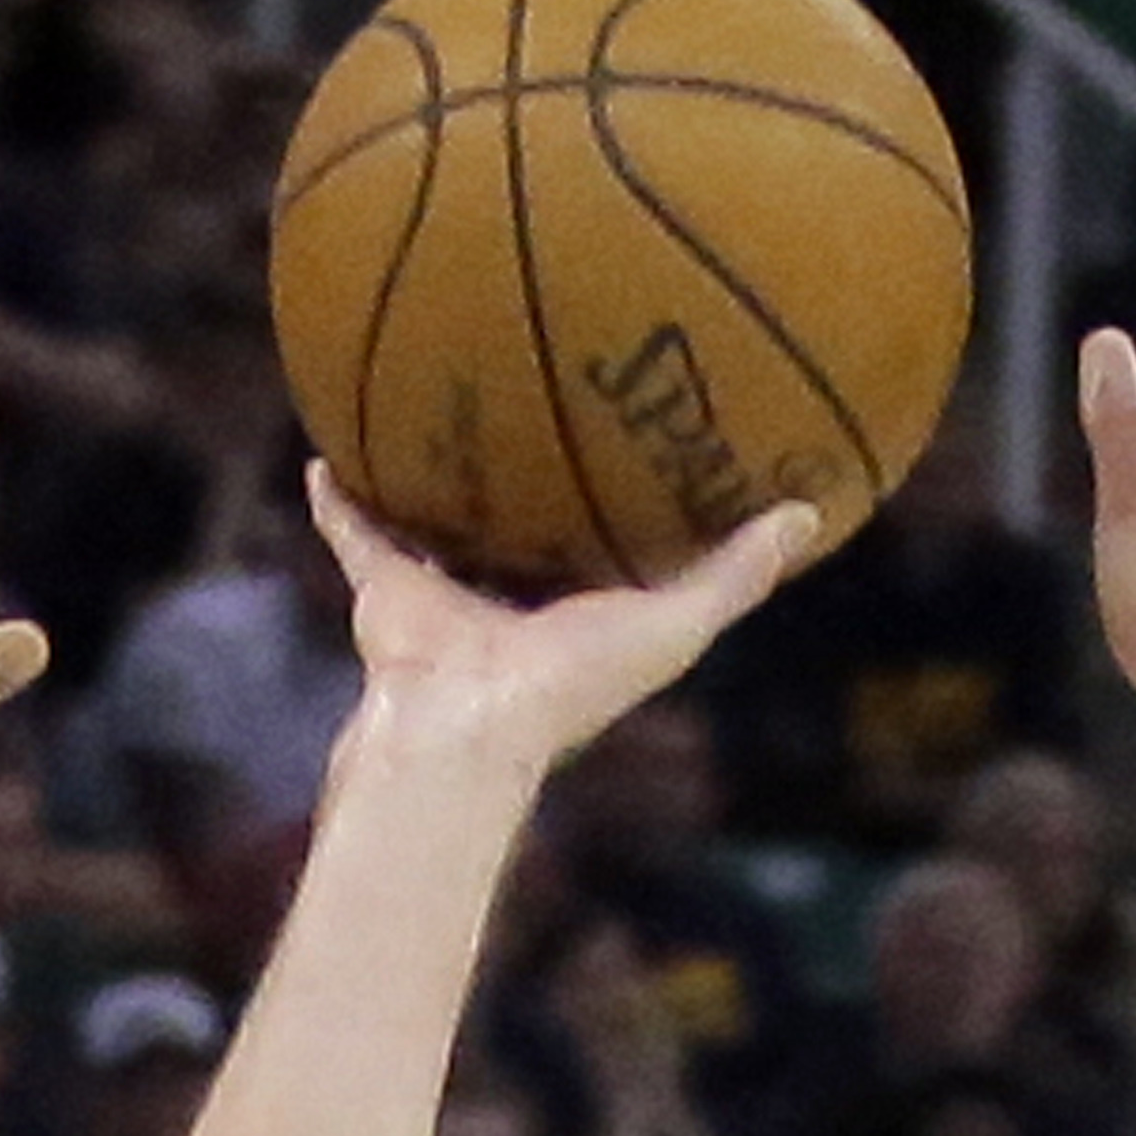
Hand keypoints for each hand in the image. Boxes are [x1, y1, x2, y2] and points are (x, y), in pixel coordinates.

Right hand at [307, 459, 815, 776]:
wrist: (466, 724)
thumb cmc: (572, 687)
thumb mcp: (674, 623)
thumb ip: (737, 574)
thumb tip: (809, 513)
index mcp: (574, 617)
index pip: (602, 554)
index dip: (622, 508)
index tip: (640, 449)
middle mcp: (506, 606)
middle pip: (517, 533)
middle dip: (524, 486)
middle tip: (534, 411)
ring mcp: (442, 598)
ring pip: (434, 527)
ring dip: (427, 485)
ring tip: (425, 417)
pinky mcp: (383, 592)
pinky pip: (355, 534)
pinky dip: (338, 500)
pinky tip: (326, 454)